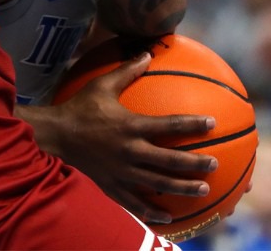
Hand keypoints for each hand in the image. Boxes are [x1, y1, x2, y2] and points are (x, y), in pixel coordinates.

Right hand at [25, 52, 216, 223]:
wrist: (56, 135)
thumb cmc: (80, 107)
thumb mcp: (102, 85)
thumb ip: (127, 71)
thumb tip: (147, 53)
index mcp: (130, 126)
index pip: (168, 125)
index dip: (192, 124)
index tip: (211, 122)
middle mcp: (130, 151)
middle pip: (169, 161)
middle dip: (194, 163)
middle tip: (214, 163)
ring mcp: (122, 172)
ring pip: (158, 184)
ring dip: (182, 187)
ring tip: (203, 190)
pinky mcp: (112, 185)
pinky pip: (135, 203)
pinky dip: (153, 211)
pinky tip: (168, 217)